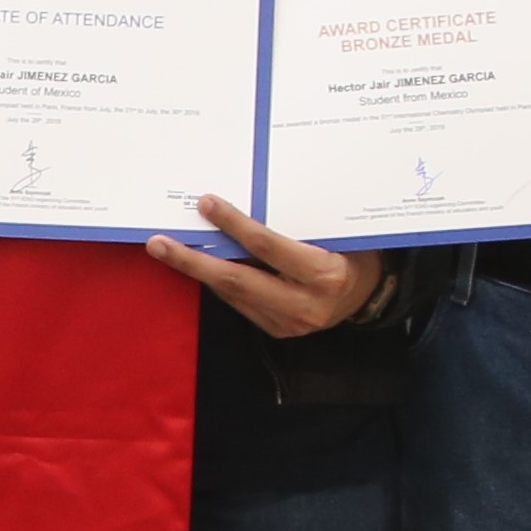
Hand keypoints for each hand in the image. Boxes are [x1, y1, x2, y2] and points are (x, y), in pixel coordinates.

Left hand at [145, 197, 388, 337]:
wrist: (371, 294)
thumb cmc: (354, 251)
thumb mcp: (334, 233)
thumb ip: (294, 225)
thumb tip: (244, 200)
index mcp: (325, 275)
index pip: (269, 247)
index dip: (234, 225)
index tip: (206, 204)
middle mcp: (305, 305)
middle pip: (237, 280)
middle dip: (193, 261)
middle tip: (158, 242)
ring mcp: (289, 323)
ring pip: (233, 294)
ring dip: (198, 271)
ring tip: (167, 250)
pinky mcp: (277, 330)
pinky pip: (239, 303)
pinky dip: (218, 282)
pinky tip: (198, 264)